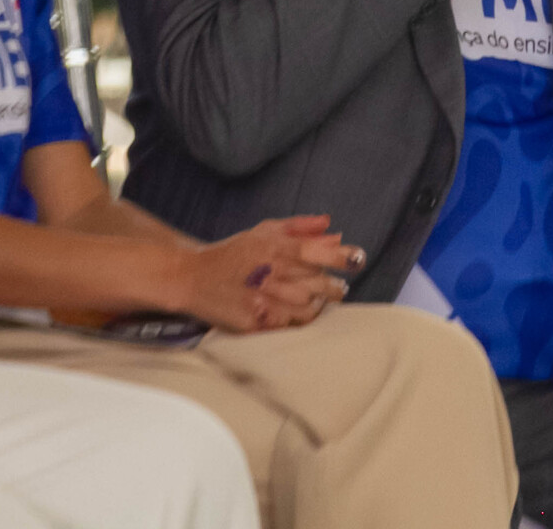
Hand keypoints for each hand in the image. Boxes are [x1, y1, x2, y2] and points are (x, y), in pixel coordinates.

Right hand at [173, 216, 363, 332]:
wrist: (193, 276)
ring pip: (310, 307)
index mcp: (276, 248)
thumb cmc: (234, 252)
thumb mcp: (264, 230)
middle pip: (320, 283)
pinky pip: (291, 325)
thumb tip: (333, 228)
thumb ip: (300, 227)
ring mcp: (264, 300)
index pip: (320, 252)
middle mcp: (273, 273)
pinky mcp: (256, 322)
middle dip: (335, 286)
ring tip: (317, 300)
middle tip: (338, 286)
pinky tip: (298, 313)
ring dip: (318, 304)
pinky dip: (300, 320)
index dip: (344, 257)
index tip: (358, 259)